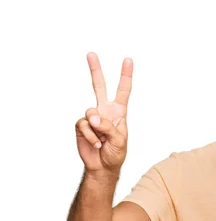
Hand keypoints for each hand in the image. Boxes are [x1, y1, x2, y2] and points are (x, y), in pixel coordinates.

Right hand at [75, 52, 132, 174]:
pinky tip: (96, 143)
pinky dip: (91, 136)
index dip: (126, 76)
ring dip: (97, 129)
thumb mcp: (120, 141)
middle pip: (99, 87)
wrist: (102, 167)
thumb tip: (93, 117)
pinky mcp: (81, 125)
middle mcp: (104, 111)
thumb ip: (109, 127)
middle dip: (95, 70)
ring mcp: (92, 117)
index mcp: (119, 112)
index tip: (128, 60)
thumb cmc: (116, 153)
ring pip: (91, 112)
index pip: (123, 91)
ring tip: (102, 140)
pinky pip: (84, 125)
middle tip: (91, 53)